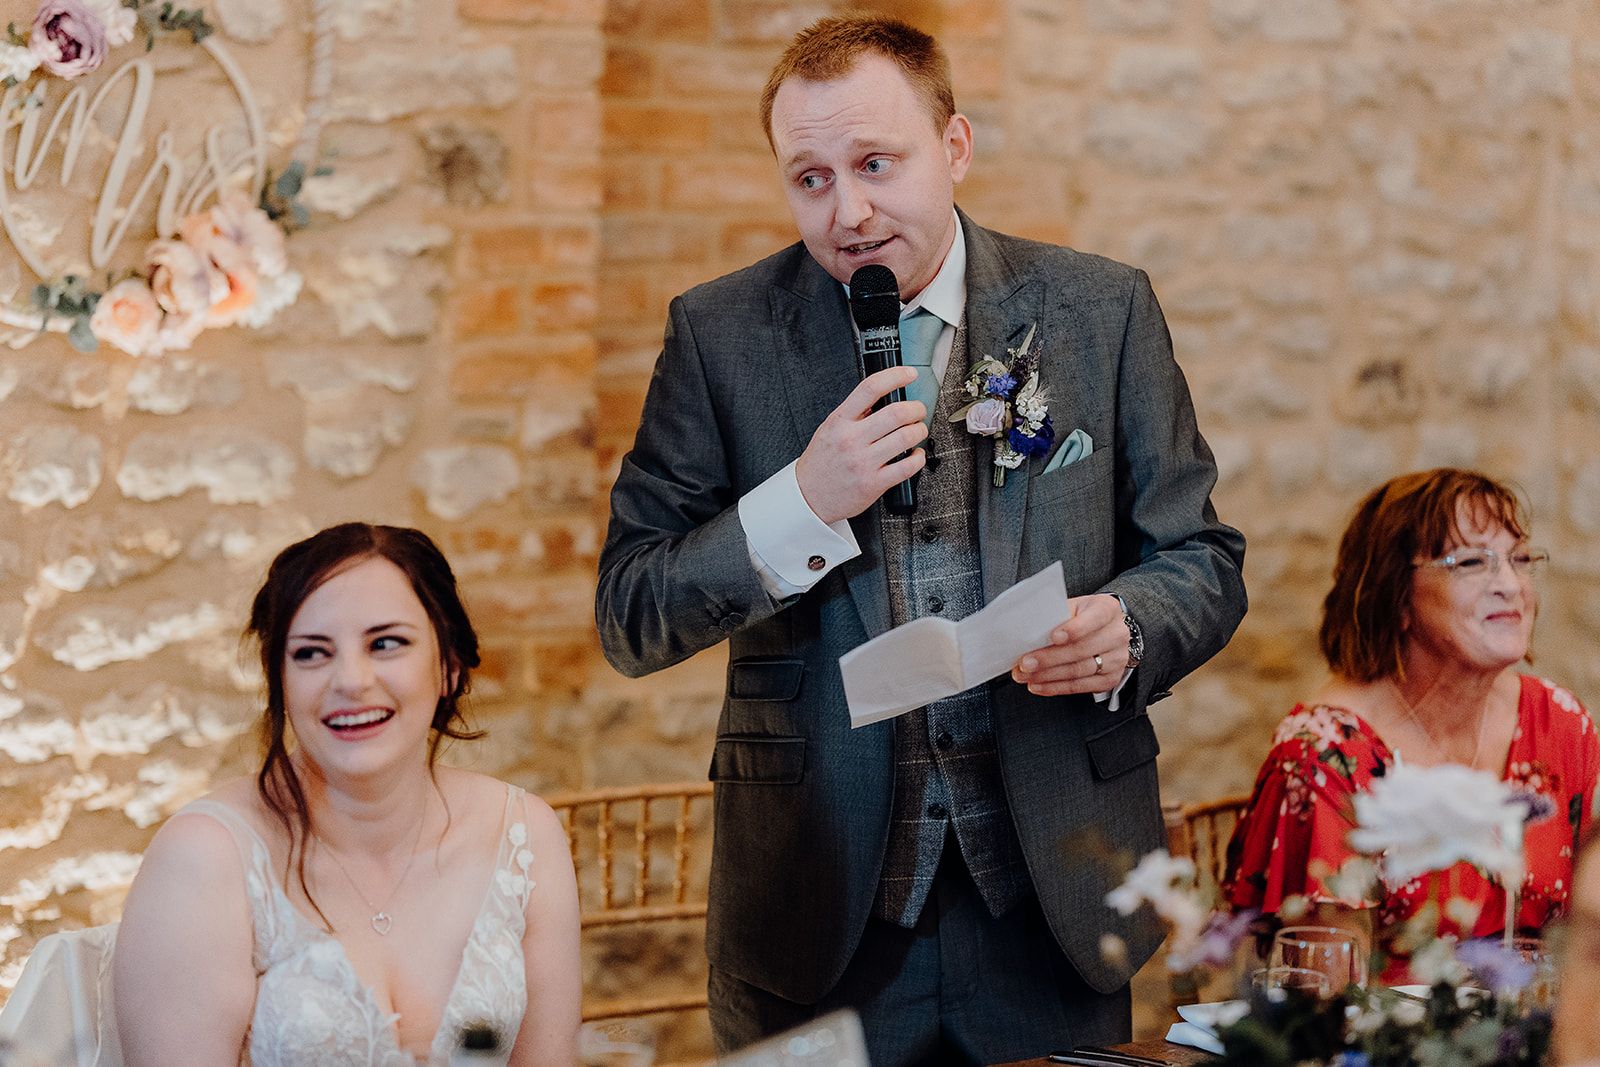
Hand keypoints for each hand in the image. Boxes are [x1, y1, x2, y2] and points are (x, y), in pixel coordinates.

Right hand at [795, 366, 927, 524]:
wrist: (808, 496)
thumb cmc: (820, 462)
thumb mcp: (829, 429)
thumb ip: (853, 413)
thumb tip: (883, 397)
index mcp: (840, 421)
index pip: (870, 388)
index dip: (895, 376)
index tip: (909, 374)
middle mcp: (851, 439)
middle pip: (896, 413)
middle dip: (916, 408)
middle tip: (918, 410)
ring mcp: (863, 462)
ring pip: (906, 437)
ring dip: (920, 431)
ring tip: (918, 430)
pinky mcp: (874, 484)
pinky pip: (907, 467)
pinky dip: (918, 458)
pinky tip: (916, 455)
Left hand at [1012, 594, 1128, 696]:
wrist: (1104, 630)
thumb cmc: (1083, 616)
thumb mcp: (1073, 607)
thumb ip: (1056, 615)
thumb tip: (1028, 629)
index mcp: (1108, 610)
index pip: (1093, 619)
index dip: (1074, 629)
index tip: (1053, 637)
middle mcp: (1117, 635)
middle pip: (1081, 650)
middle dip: (1050, 658)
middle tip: (1026, 662)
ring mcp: (1116, 659)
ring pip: (1079, 671)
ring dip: (1048, 675)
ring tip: (1026, 675)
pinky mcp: (1109, 679)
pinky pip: (1079, 687)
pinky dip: (1055, 687)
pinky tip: (1038, 685)